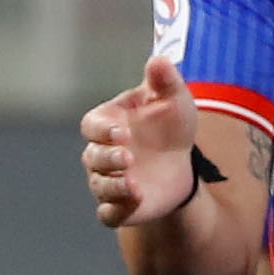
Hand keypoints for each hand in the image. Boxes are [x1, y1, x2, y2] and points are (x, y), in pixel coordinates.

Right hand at [84, 57, 205, 227]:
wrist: (182, 163)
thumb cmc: (170, 125)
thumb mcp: (175, 100)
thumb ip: (165, 81)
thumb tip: (158, 60)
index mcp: (108, 124)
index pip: (92, 126)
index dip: (102, 130)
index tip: (121, 131)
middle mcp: (101, 154)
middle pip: (92, 158)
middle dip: (107, 158)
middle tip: (128, 157)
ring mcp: (109, 181)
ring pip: (99, 187)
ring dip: (113, 186)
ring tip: (135, 184)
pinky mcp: (120, 206)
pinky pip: (108, 214)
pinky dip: (117, 210)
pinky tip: (137, 201)